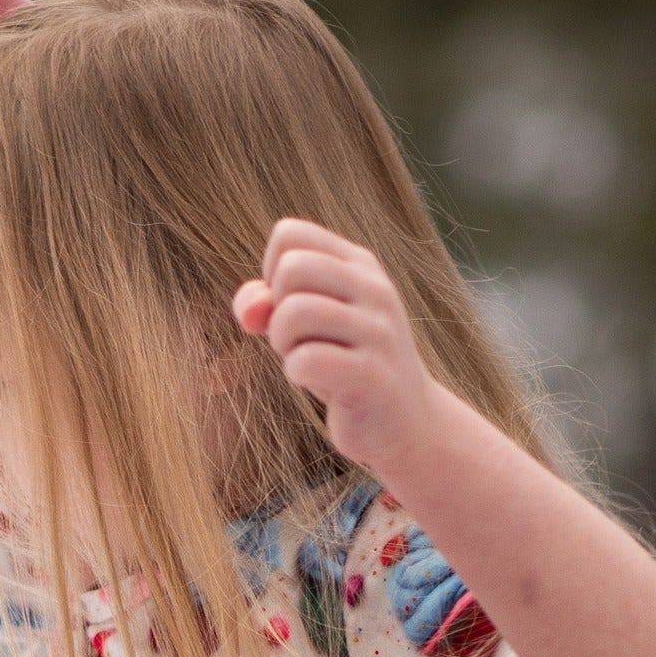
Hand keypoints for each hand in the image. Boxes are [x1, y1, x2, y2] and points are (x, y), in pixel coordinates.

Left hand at [234, 221, 438, 484]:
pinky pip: (307, 360)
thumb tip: (249, 310)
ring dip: (283, 344)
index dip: (272, 273)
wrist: (406, 421)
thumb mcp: (304, 327)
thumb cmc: (344, 365)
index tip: (289, 305)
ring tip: (304, 360)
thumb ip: (265, 304)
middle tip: (296, 340)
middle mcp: (374, 288)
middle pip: (291, 268)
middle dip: (276, 309)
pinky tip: (318, 383)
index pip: (289, 235)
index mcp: (359, 264)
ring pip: (294, 312)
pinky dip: (297, 373)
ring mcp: (379, 330)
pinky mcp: (373, 375)